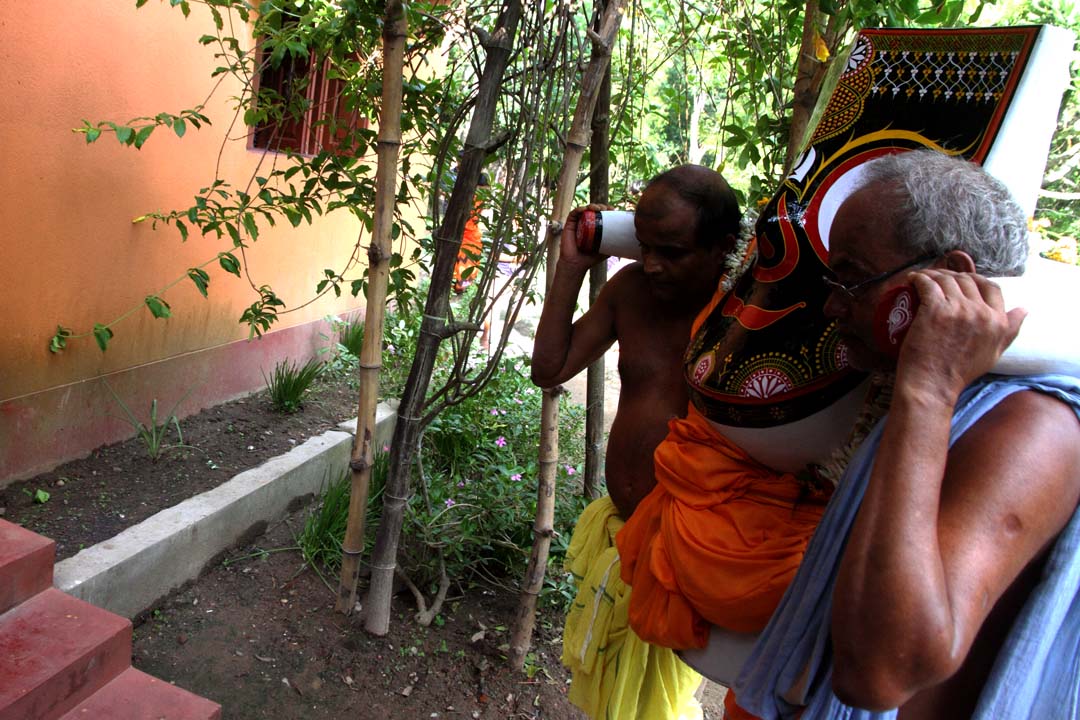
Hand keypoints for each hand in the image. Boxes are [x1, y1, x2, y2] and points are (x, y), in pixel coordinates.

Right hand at [559, 204, 614, 271]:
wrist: (577, 264)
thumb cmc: (591, 258)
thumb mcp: (607, 250)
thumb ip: (614, 244)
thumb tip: (626, 240)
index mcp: (594, 228)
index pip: (601, 215)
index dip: (607, 210)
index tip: (613, 209)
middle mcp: (585, 224)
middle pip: (594, 210)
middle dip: (601, 206)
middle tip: (606, 209)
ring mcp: (577, 223)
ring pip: (585, 209)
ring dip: (592, 205)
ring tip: (598, 208)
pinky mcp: (569, 224)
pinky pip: (574, 213)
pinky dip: (579, 209)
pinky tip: (585, 209)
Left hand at [896, 269, 1025, 398]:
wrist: (932, 385)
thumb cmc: (959, 373)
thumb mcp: (994, 353)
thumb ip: (1009, 331)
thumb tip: (1024, 310)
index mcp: (997, 322)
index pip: (992, 287)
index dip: (976, 280)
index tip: (962, 282)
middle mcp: (981, 312)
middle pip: (967, 280)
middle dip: (952, 275)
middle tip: (937, 281)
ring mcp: (959, 309)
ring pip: (946, 279)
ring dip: (933, 274)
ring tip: (922, 279)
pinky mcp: (935, 309)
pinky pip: (928, 283)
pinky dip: (919, 278)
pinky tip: (913, 279)